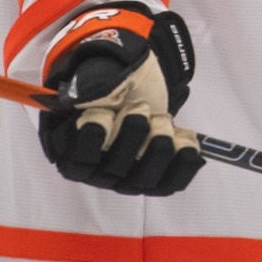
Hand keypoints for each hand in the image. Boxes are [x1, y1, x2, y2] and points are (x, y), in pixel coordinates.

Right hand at [36, 4, 203, 195]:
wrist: (136, 91)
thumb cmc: (111, 86)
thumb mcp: (97, 78)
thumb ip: (92, 86)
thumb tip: (94, 96)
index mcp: (73, 150)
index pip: (77, 159)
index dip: (92, 137)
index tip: (105, 111)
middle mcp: (97, 172)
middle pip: (114, 170)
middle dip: (132, 135)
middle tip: (142, 107)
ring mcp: (127, 180)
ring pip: (144, 179)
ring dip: (158, 147)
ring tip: (164, 120)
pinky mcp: (155, 180)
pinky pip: (170, 183)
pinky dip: (183, 163)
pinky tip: (188, 141)